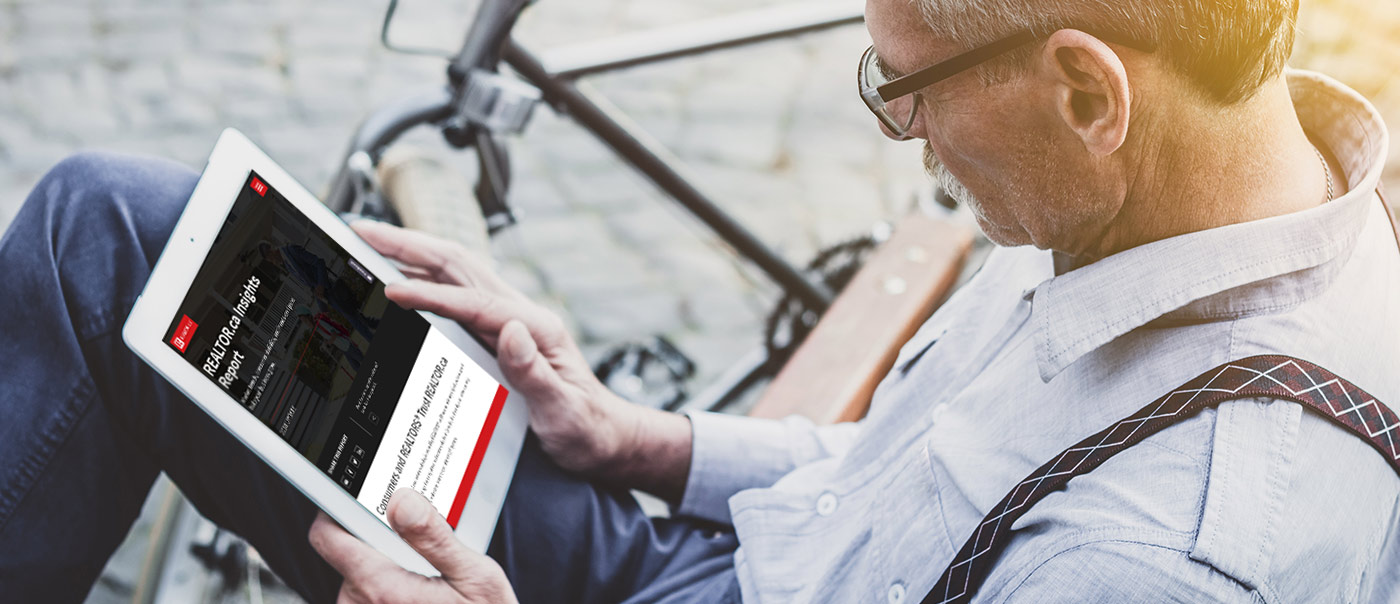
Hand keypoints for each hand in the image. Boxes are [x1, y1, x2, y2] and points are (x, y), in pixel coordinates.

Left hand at [309, 489, 516, 603]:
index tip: (362, 499)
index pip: (328, 536)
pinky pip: (369, 595)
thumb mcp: (474, 576)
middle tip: (421, 545)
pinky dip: (391, 586)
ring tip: (427, 574)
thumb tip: (402, 501)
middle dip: (382, 541)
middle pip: (350, 551)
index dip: (340, 509)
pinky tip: (422, 590)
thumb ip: (434, 537)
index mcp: (380, 587)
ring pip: (360, 573)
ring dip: (388, 566)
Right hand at [351, 221, 690, 496]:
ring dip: (412, 253)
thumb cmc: (587, 429)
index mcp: (534, 328)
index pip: (472, 301)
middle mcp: (521, 315)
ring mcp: (510, 321)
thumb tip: (512, 328)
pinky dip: (423, 279)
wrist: (607, 438)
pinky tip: (398, 279)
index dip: (430, 293)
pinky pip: (455, 296)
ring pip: (455, 273)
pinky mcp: (499, 334)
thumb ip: (534, 372)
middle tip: (362, 231)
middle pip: (459, 265)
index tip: (390, 288)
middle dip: (408, 244)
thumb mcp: (563, 411)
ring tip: (369, 242)